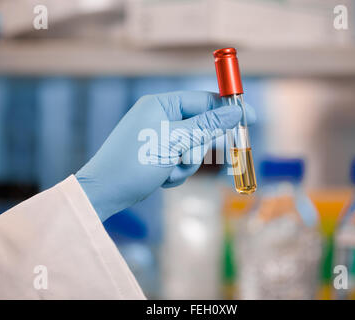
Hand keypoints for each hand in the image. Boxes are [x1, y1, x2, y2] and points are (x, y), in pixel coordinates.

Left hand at [76, 91, 255, 220]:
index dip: (226, 110)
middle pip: (200, 126)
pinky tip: (161, 177)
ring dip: (186, 164)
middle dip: (196, 148)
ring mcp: (159, 136)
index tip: (249, 117)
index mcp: (160, 104)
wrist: (105, 192)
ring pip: (193, 147)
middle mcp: (160, 116)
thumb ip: (207, 126)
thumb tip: (235, 113)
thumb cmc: (135, 163)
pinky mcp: (158, 154)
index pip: (203, 100)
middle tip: (185, 157)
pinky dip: (176, 171)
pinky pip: (181, 160)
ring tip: (168, 171)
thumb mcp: (175, 142)